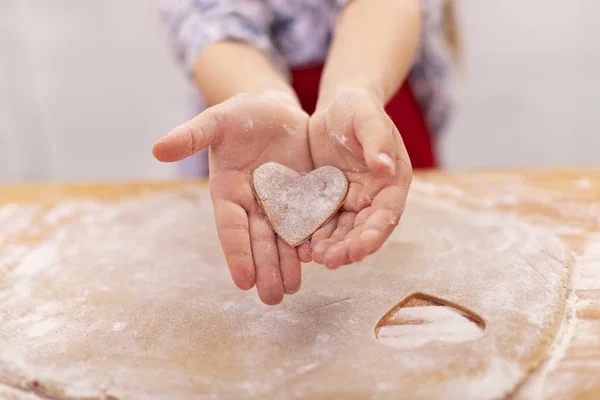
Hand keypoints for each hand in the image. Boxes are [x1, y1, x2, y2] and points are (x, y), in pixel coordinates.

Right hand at [153, 92, 311, 304]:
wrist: (275, 112)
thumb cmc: (241, 115)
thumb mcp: (217, 121)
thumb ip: (191, 136)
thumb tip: (156, 149)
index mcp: (228, 192)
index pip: (231, 227)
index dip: (237, 253)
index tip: (243, 280)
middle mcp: (253, 205)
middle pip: (259, 241)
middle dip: (265, 269)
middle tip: (271, 298)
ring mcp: (279, 204)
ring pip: (283, 239)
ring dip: (287, 264)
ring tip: (292, 289)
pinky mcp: (304, 198)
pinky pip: (308, 223)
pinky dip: (311, 241)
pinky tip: (318, 259)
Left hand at [303, 87, 411, 268]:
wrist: (335, 109)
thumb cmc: (357, 109)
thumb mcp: (367, 118)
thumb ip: (376, 141)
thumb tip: (385, 166)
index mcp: (392, 182)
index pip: (386, 215)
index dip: (373, 235)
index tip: (357, 251)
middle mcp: (374, 197)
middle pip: (363, 231)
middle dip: (348, 249)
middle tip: (328, 261)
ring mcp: (352, 202)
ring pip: (343, 232)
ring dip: (331, 247)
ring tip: (313, 257)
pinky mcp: (330, 202)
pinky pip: (323, 223)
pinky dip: (314, 236)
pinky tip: (300, 246)